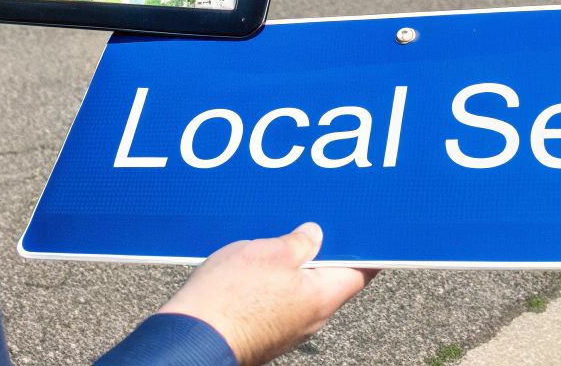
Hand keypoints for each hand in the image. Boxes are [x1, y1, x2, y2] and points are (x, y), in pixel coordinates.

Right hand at [159, 223, 375, 364]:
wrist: (192, 338)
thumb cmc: (231, 298)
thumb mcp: (269, 253)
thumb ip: (299, 241)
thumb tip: (314, 235)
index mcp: (322, 298)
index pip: (361, 271)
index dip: (366, 249)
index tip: (368, 231)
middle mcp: (311, 318)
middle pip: (329, 278)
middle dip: (322, 250)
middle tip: (315, 222)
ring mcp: (287, 327)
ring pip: (300, 288)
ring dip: (293, 264)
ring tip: (279, 238)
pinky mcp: (264, 331)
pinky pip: (278, 299)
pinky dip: (273, 280)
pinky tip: (256, 263)